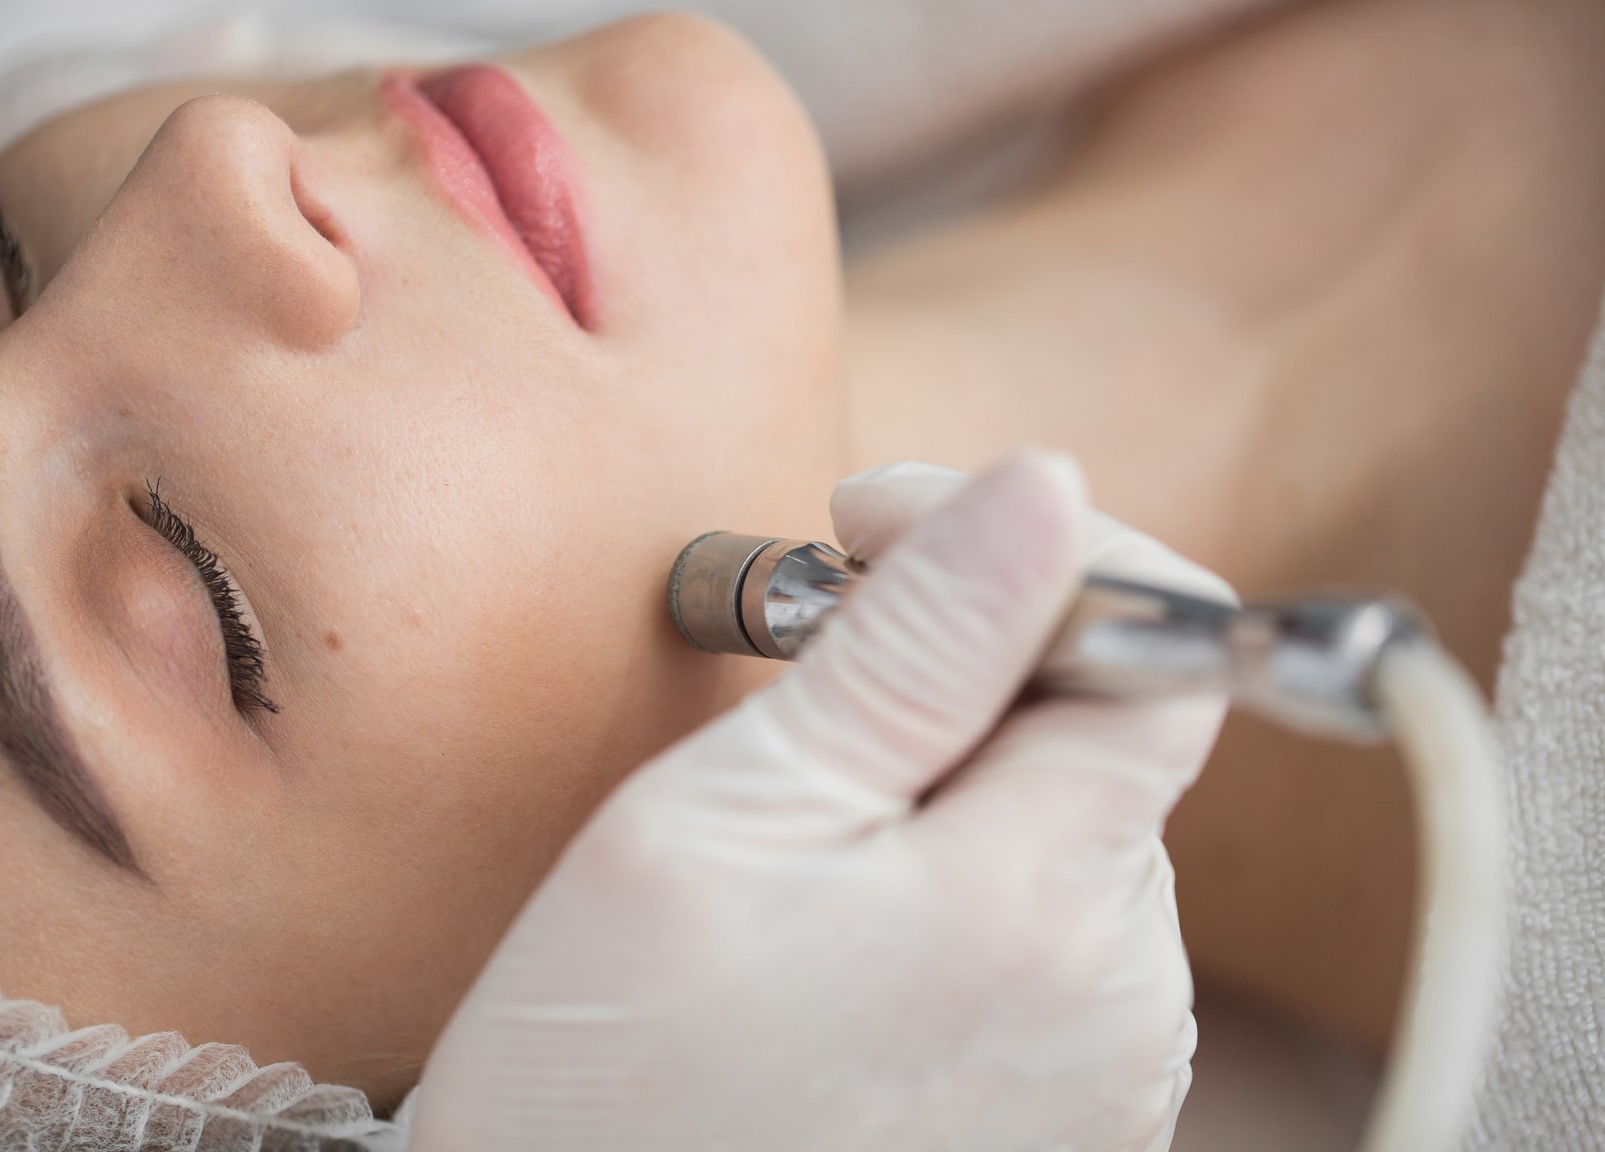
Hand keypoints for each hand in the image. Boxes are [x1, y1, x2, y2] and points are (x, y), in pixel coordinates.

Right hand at [409, 453, 1230, 1151]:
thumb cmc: (608, 1070)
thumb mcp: (727, 818)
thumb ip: (912, 650)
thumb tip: (1042, 489)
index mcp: (1045, 900)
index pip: (1168, 642)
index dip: (1038, 552)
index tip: (879, 530)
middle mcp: (1120, 995)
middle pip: (1107, 736)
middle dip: (973, 666)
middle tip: (807, 676)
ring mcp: (1105, 1070)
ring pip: (1070, 829)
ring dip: (955, 777)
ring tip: (803, 824)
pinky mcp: (1070, 1115)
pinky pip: (1051, 934)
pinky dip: (963, 880)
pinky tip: (841, 917)